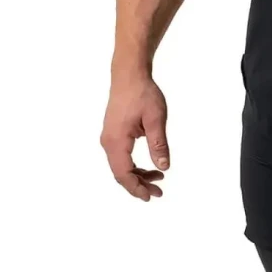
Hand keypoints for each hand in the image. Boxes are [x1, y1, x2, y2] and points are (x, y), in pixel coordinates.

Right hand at [100, 70, 169, 200]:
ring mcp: (109, 138)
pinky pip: (121, 157)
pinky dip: (134, 166)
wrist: (129, 75)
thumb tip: (163, 167)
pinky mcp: (113, 134)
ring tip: (158, 179)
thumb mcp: (156, 119)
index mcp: (116, 141)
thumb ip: (159, 144)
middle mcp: (109, 142)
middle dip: (138, 185)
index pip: (123, 173)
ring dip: (138, 175)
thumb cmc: (142, 94)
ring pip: (121, 166)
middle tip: (158, 192)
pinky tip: (148, 167)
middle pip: (120, 173)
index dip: (136, 188)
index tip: (150, 196)